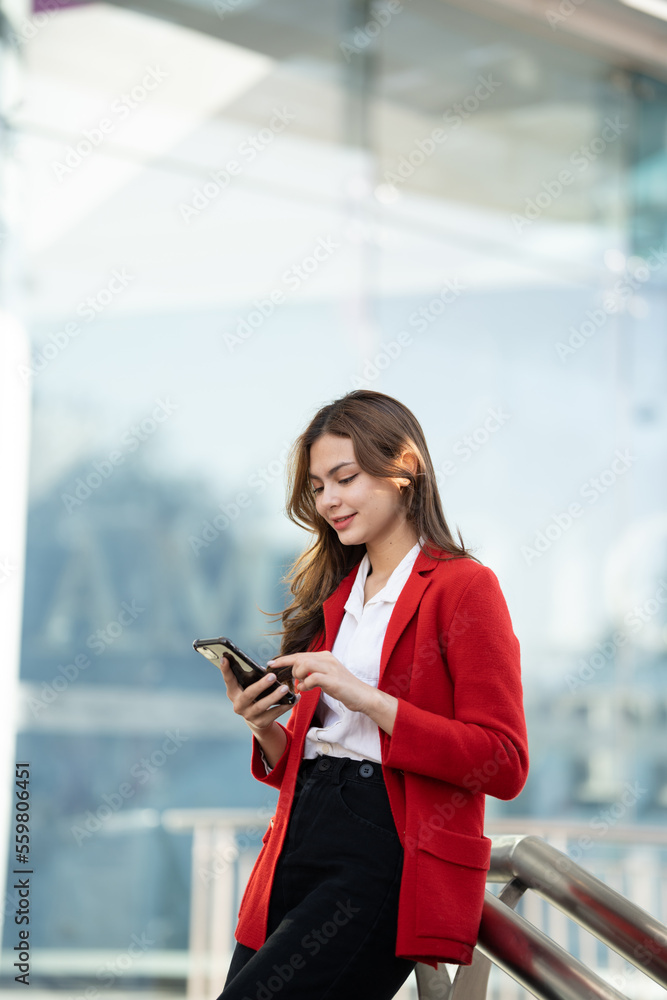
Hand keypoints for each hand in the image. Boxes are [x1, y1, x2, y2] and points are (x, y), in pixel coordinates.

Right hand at [219, 654, 294, 733]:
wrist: (257, 720)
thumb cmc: (253, 696)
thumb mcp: (247, 687)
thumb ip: (248, 677)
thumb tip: (261, 667)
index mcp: (233, 693)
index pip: (228, 680)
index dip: (225, 669)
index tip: (225, 658)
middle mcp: (238, 705)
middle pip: (249, 694)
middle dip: (261, 685)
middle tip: (272, 676)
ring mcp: (249, 715)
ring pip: (262, 705)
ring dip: (275, 696)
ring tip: (285, 688)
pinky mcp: (261, 722)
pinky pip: (275, 713)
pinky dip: (286, 705)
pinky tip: (294, 698)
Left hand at [266, 651, 399, 736]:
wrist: (363, 696)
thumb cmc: (344, 689)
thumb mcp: (326, 678)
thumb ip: (313, 675)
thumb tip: (299, 680)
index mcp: (325, 656)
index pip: (300, 654)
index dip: (284, 659)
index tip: (271, 663)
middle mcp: (327, 658)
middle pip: (299, 658)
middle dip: (291, 670)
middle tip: (294, 681)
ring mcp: (330, 668)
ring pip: (304, 664)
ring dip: (298, 676)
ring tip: (302, 685)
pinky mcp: (333, 679)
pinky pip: (312, 677)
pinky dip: (306, 684)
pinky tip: (307, 690)